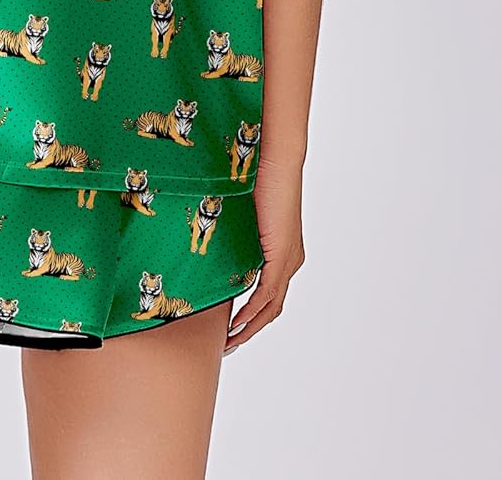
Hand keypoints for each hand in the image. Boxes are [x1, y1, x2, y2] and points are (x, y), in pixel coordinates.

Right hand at [224, 156, 305, 354]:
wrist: (277, 159)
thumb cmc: (260, 175)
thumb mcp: (243, 212)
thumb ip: (234, 229)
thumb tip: (211, 233)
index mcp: (284, 250)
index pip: (269, 293)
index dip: (253, 314)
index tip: (232, 326)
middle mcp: (290, 260)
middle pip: (272, 308)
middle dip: (250, 329)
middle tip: (228, 343)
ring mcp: (288, 260)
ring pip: (271, 307)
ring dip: (250, 327)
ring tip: (230, 341)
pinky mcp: (281, 255)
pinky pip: (266, 294)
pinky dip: (252, 312)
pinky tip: (236, 323)